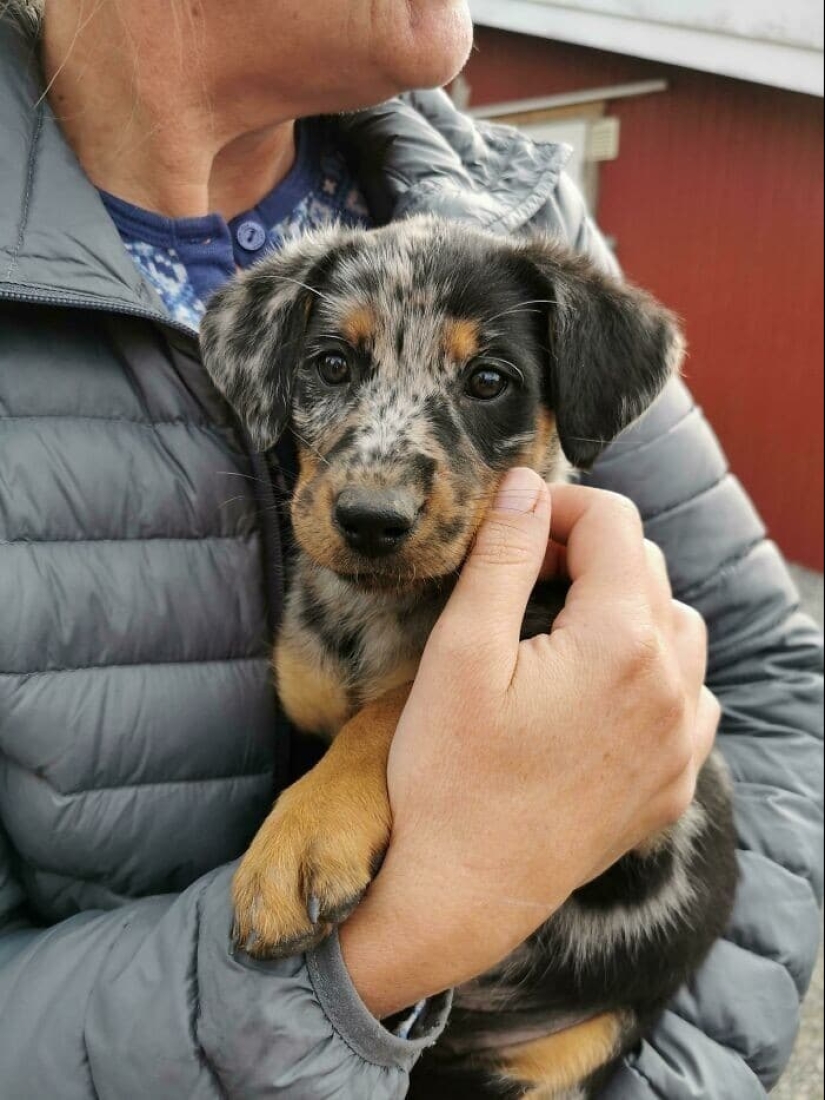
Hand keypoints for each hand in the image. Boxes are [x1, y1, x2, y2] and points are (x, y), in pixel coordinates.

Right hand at [340, 468, 718, 1016]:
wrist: (462, 894)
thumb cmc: (448, 775)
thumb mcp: (460, 652)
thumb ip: (501, 556)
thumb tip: (526, 485)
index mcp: (620, 641)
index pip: (612, 522)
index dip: (557, 506)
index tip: (510, 528)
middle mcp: (671, 685)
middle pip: (646, 568)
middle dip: (585, 552)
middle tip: (519, 575)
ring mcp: (680, 739)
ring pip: (676, 627)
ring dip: (625, 605)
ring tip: (561, 626)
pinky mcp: (673, 781)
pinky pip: (686, 694)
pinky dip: (651, 669)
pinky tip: (598, 690)